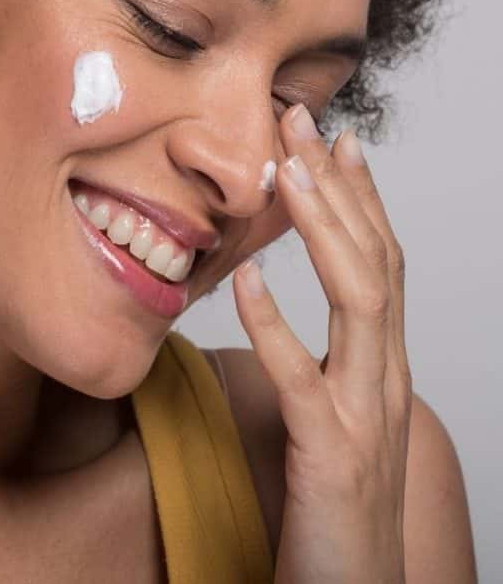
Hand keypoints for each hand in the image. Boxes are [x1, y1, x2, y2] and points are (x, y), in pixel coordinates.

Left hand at [232, 106, 410, 583]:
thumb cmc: (331, 510)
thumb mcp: (327, 422)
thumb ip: (313, 365)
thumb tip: (273, 306)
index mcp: (379, 369)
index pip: (378, 263)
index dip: (360, 199)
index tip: (334, 142)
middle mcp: (385, 381)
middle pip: (375, 261)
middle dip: (340, 186)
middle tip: (303, 121)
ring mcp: (366, 416)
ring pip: (361, 302)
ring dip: (325, 230)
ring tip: (287, 171)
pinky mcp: (332, 456)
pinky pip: (303, 379)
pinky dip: (275, 324)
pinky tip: (245, 280)